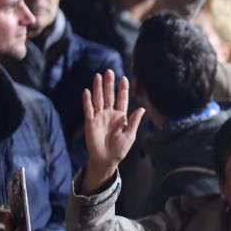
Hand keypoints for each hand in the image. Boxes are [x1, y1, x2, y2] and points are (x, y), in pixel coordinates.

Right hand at [82, 70, 144, 193]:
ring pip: (98, 99)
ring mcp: (99, 117)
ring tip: (98, 76)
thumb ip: (134, 121)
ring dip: (98, 88)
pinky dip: (87, 101)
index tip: (124, 78)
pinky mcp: (90, 122)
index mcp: (121, 116)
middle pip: (109, 96)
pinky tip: (87, 91)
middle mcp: (109, 114)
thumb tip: (142, 109)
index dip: (123, 89)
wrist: (107, 159)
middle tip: (109, 71)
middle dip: (109, 84)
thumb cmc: (120, 148)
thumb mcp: (130, 134)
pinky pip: (88, 109)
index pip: (122, 99)